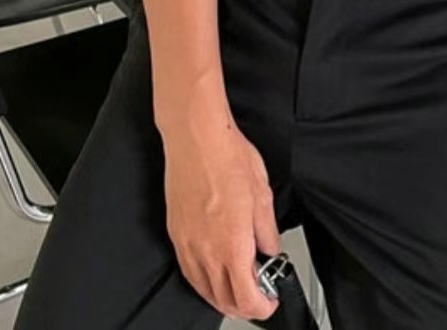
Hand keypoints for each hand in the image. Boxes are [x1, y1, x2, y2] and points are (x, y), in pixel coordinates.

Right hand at [160, 108, 280, 321]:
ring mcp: (187, 244)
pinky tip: (211, 275)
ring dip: (221, 298)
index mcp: (232, 244)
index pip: (246, 298)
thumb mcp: (262, 194)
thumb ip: (266, 230)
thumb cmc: (228, 157)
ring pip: (202, 290)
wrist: (196, 138)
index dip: (262, 307)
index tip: (271, 300)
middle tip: (259, 298)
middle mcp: (206, 251)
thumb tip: (269, 249)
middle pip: (223, 301)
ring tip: (238, 290)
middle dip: (243, 307)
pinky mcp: (176, 233)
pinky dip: (202, 282)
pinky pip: (188, 271)